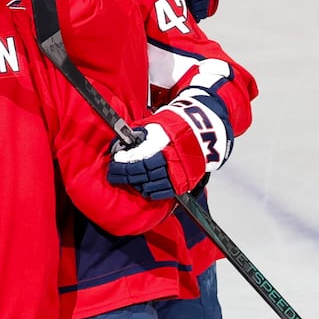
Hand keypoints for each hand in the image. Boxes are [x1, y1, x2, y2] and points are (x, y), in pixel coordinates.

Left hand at [109, 95, 231, 197]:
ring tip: (127, 181)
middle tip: (114, 174)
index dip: (124, 161)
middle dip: (125, 174)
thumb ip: (141, 136)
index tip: (116, 160)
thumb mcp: (157, 126)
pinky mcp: (184, 182)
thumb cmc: (178, 127)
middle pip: (142, 171)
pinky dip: (152, 192)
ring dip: (136, 183)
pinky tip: (143, 189)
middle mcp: (170, 159)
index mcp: (163, 144)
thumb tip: (125, 144)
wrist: (204, 133)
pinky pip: (164, 192)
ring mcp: (178, 172)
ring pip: (151, 183)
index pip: (138, 157)